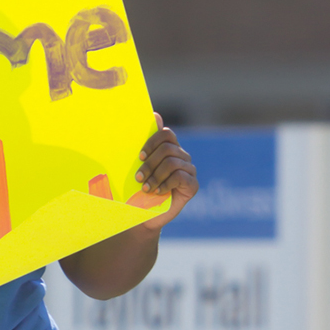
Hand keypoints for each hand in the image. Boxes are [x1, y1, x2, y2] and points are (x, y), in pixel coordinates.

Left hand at [135, 112, 197, 230]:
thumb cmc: (138, 189)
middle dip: (150, 163)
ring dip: (155, 176)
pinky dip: (165, 184)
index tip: (140, 156)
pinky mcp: (192, 185)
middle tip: (138, 178)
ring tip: (145, 188)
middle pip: (167, 148)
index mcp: (168, 148)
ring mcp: (188, 170)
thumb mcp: (137, 167)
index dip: (152, 142)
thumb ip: (144, 145)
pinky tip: (157, 192)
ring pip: (172, 162)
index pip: (166, 134)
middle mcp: (180, 156)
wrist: (145, 215)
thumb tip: (154, 114)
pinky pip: (180, 177)